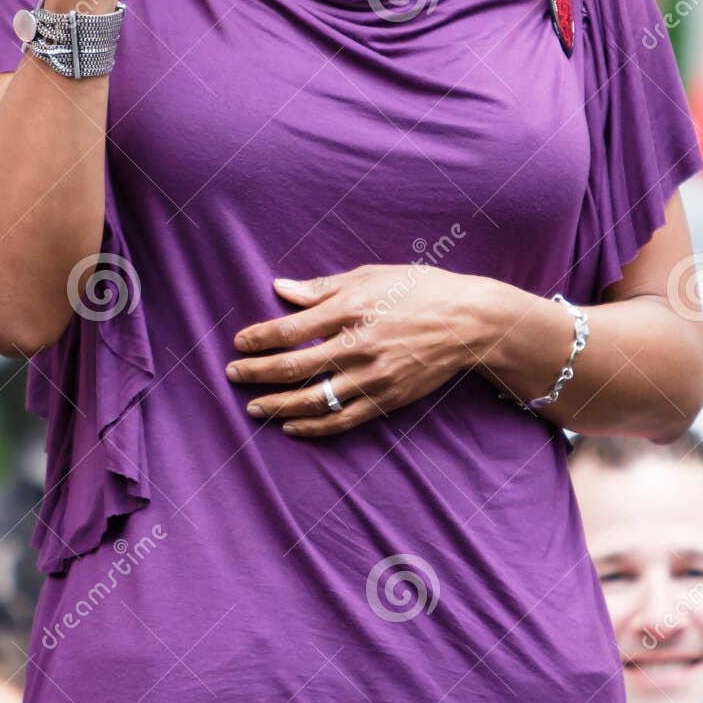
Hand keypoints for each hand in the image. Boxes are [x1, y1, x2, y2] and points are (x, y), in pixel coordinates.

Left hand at [224, 263, 493, 435]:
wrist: (469, 322)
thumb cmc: (418, 289)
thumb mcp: (370, 275)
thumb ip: (322, 288)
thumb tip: (280, 288)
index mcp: (351, 309)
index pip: (291, 330)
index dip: (259, 338)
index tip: (239, 342)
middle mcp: (358, 345)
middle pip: (295, 367)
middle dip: (257, 373)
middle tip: (233, 374)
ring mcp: (373, 376)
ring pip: (314, 400)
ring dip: (278, 405)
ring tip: (254, 407)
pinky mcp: (387, 399)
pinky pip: (343, 420)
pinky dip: (314, 427)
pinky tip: (292, 426)